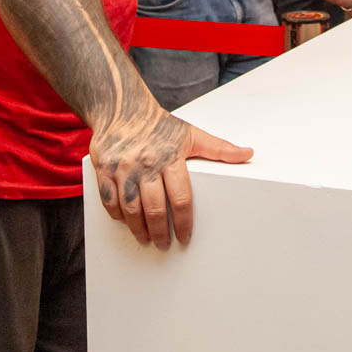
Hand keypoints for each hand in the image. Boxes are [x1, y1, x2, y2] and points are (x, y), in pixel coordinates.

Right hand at [91, 109, 252, 249]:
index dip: (184, 222)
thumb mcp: (192, 134)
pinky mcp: (104, 169)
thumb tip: (248, 154)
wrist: (122, 108)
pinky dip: (117, 215)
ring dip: (139, 229)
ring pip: (131, 208)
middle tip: (165, 244)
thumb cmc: (159, 126)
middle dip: (161, 232)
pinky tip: (127, 222)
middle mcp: (146, 163)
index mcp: (170, 156)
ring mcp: (123, 167)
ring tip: (147, 238)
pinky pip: (109, 200)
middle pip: (155, 208)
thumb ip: (219, 148)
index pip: (182, 197)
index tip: (185, 237)